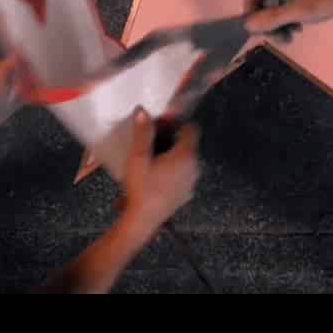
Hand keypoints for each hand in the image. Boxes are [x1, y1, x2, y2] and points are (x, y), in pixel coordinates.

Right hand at [115, 109, 199, 238]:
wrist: (143, 221)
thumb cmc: (141, 188)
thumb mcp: (138, 157)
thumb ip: (143, 132)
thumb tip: (142, 111)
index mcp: (186, 155)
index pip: (190, 128)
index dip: (175, 122)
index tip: (158, 124)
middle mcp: (194, 167)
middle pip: (186, 143)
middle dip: (169, 138)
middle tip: (149, 139)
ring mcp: (191, 182)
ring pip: (184, 159)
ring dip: (169, 153)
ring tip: (149, 157)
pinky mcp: (185, 193)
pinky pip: (181, 173)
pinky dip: (171, 169)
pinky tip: (153, 174)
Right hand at [241, 0, 332, 33]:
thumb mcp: (300, 12)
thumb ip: (272, 19)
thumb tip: (248, 26)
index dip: (251, 14)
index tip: (259, 33)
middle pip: (262, 1)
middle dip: (268, 22)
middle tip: (280, 39)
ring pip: (274, 5)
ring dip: (279, 23)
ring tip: (291, 36)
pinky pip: (285, 4)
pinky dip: (288, 17)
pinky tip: (298, 28)